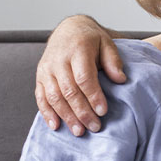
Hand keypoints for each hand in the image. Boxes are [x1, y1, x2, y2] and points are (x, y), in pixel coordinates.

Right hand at [35, 15, 125, 135]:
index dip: (93, 96)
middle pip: (68, 90)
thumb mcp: (107, 43)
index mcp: (77, 50)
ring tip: (79, 132)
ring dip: (66, 116)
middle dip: (82, 111)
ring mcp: (46, 69)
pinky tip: (56, 126)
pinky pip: (40, 97)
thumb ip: (113, 61)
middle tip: (95, 127)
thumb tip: (120, 80)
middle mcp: (58, 60)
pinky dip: (47, 113)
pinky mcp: (39, 76)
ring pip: (54, 96)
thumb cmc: (91, 40)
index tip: (103, 111)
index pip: (84, 77)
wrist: (69, 29)